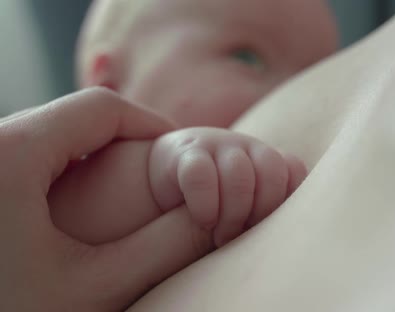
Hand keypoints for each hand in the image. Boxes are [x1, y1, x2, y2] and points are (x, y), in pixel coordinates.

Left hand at [0, 88, 199, 310]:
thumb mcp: (98, 287)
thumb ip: (165, 245)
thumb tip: (209, 212)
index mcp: (9, 153)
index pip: (102, 107)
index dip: (151, 124)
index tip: (179, 151)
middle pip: (72, 117)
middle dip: (124, 140)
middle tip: (158, 172)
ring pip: (46, 134)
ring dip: (92, 155)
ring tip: (123, 188)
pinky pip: (19, 154)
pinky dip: (59, 170)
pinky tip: (73, 208)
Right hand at [149, 128, 307, 246]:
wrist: (169, 183)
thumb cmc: (220, 208)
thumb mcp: (250, 213)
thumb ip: (272, 218)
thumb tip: (297, 245)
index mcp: (270, 161)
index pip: (295, 172)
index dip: (285, 204)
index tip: (268, 229)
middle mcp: (249, 147)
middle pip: (272, 171)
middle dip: (259, 211)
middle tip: (243, 236)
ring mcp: (219, 144)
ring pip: (239, 173)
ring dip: (232, 213)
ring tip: (220, 235)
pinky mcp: (187, 152)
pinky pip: (201, 174)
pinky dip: (204, 204)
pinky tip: (203, 220)